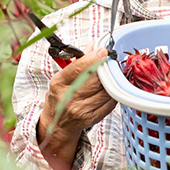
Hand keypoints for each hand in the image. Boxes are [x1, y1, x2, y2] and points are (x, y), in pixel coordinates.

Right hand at [37, 47, 116, 169]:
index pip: (77, 69)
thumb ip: (79, 61)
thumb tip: (93, 45)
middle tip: (111, 62)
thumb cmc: (60, 97)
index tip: (103, 52)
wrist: (57, 124)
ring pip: (104, 91)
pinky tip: (110, 90)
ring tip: (111, 75)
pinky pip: (109, 103)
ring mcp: (80, 109)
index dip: (93, 59)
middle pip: (94, 80)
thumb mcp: (63, 77)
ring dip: (111, 82)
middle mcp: (68, 97)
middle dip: (105, 69)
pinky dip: (112, 94)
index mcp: (59, 84)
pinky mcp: (91, 118)